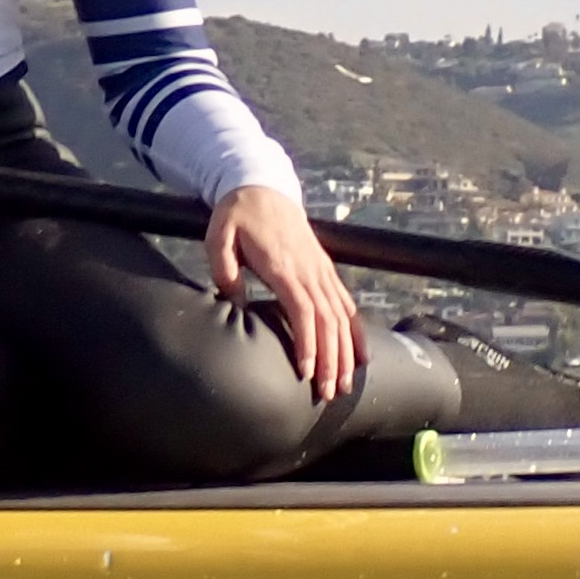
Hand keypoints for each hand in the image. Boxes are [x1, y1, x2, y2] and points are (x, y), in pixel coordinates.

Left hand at [207, 186, 365, 401]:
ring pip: (342, 316)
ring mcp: (321, 270)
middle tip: (328, 392)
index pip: (302, 310)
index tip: (306, 372)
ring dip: (346, 352)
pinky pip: (347, 303)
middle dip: (331, 359)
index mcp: (284, 266)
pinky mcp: (325, 269)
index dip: (307, 343)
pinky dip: (356, 331)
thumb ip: (224, 271)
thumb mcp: (218, 237)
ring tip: (344, 384)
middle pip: (328, 320)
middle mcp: (309, 270)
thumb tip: (237, 306)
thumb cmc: (236, 215)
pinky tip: (361, 355)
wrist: (262, 186)